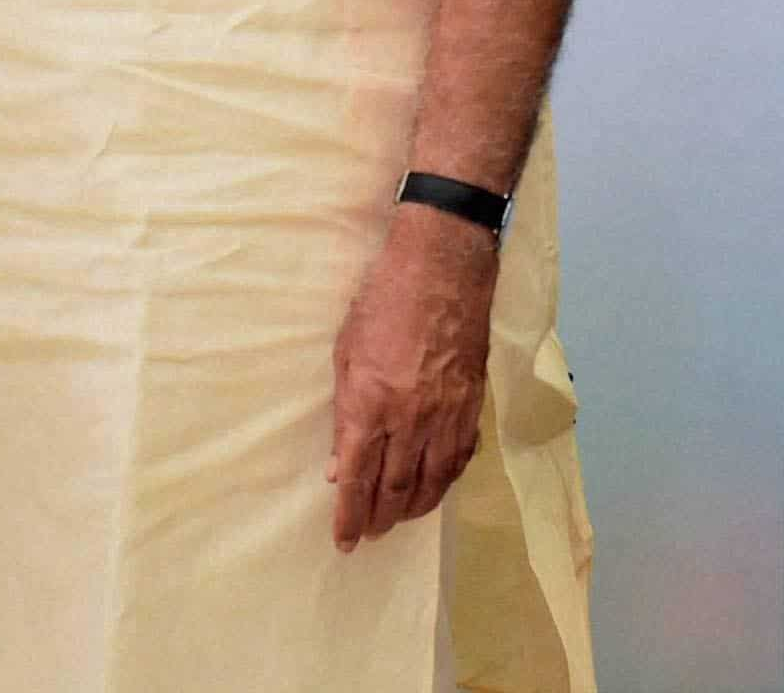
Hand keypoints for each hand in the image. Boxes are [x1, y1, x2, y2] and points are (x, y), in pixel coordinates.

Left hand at [326, 204, 496, 551]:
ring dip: (410, 509)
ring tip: (394, 522)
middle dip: (378, 518)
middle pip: (394, 487)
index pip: (358, 476)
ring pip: (430, 482)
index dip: (350, 514)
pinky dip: (442, 483)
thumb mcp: (344, 353)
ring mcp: (446, 416)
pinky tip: (430, 491)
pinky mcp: (472, 408)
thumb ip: (344, 415)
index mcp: (371, 403)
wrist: (441, 272)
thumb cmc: (380, 302)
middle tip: (367, 535)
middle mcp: (411, 419)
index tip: (343, 539)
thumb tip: (340, 466)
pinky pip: (457, 460)